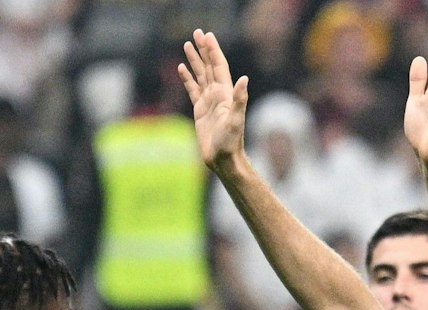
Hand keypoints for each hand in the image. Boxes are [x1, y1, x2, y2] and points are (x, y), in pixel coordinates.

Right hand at [180, 29, 249, 170]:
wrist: (224, 159)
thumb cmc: (231, 143)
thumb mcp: (236, 120)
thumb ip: (240, 99)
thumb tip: (244, 79)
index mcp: (225, 93)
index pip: (218, 66)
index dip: (213, 51)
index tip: (207, 36)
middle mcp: (218, 94)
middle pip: (209, 66)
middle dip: (203, 49)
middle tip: (196, 32)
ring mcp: (209, 101)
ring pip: (200, 75)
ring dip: (195, 60)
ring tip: (187, 44)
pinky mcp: (200, 110)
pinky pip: (192, 89)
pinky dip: (188, 78)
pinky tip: (182, 68)